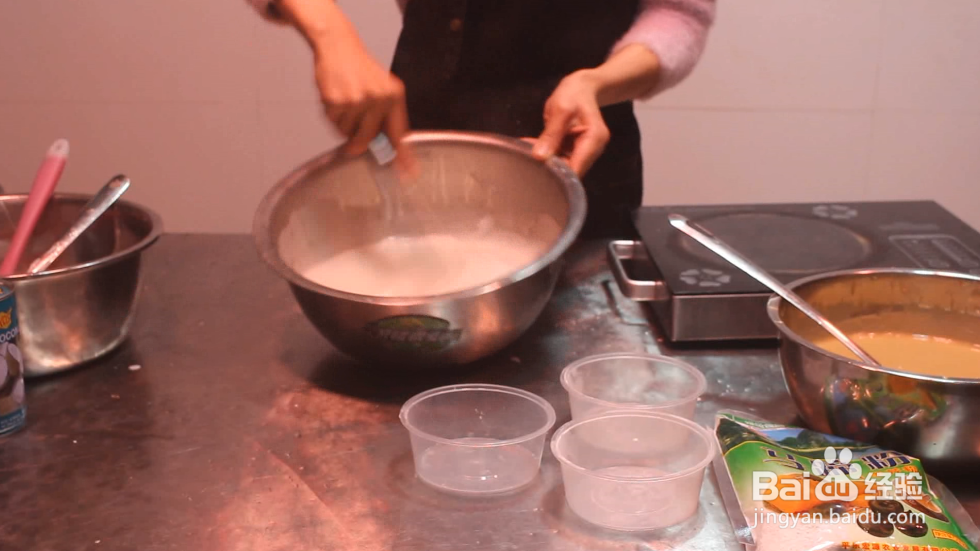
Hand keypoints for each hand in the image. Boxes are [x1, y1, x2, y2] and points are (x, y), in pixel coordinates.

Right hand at [312, 36, 413, 171]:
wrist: (338, 45)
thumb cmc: (360, 70)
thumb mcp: (381, 88)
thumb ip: (384, 117)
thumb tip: (382, 148)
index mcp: (393, 96)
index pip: (400, 133)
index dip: (404, 156)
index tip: (409, 175)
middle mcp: (378, 99)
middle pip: (367, 138)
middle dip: (358, 142)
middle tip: (352, 140)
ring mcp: (357, 100)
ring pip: (347, 132)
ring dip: (343, 123)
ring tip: (345, 100)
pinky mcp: (337, 100)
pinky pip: (333, 123)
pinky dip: (331, 115)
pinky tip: (335, 97)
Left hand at [532, 70, 608, 176]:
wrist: (581, 87)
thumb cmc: (573, 94)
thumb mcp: (561, 110)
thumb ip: (551, 134)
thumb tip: (539, 157)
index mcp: (594, 140)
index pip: (576, 169)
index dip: (558, 174)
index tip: (536, 171)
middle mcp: (592, 150)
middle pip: (570, 170)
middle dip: (549, 167)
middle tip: (525, 158)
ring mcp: (584, 151)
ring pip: (563, 165)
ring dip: (545, 159)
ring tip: (525, 148)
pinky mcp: (575, 150)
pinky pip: (560, 157)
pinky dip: (546, 152)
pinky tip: (531, 144)